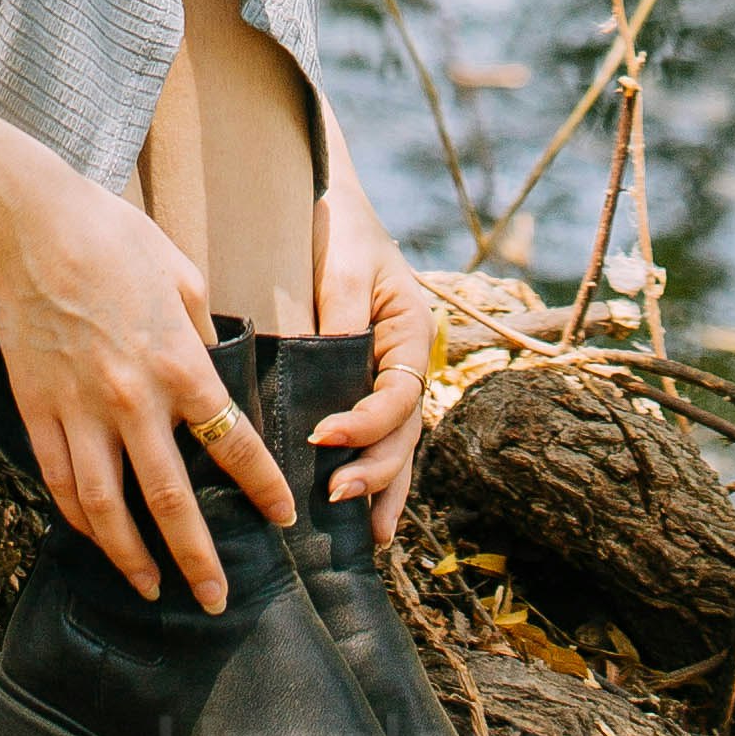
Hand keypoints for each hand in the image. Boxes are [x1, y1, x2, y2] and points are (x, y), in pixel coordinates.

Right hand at [0, 146, 292, 602]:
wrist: (31, 224)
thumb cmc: (115, 238)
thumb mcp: (182, 276)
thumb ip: (203, 333)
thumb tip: (216, 370)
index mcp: (181, 365)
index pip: (233, 447)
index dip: (261, 490)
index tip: (279, 520)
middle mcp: (134, 400)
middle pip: (171, 501)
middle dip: (198, 559)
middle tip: (216, 600)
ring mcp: (81, 410)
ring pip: (108, 508)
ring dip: (132, 557)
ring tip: (151, 588)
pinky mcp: (39, 410)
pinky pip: (61, 481)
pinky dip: (80, 519)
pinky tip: (96, 538)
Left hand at [307, 186, 435, 553]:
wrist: (329, 198)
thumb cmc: (340, 226)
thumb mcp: (347, 265)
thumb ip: (342, 318)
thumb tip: (326, 367)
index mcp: (413, 334)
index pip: (398, 397)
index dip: (364, 425)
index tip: (320, 437)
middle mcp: (407, 361)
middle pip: (403, 432)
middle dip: (375, 471)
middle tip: (335, 498)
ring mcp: (390, 374)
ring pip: (397, 442)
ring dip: (383, 486)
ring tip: (369, 537)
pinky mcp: (363, 380)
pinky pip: (376, 433)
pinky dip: (373, 468)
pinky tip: (363, 512)